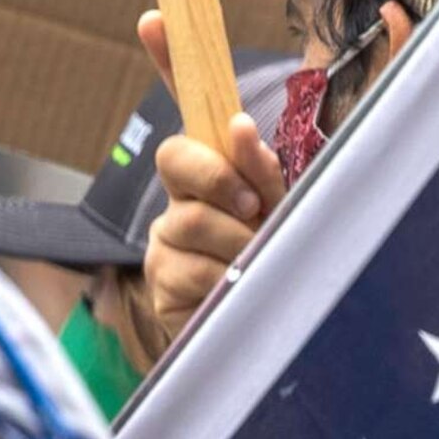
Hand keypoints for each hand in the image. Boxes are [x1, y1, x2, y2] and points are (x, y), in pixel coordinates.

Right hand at [145, 110, 284, 345]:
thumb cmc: (273, 249)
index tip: (251, 192)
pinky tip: (245, 286)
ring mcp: (162, 255)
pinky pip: (193, 275)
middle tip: (260, 223)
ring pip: (192, 231)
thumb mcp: (276, 207)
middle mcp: (172, 217)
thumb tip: (240, 124)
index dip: (208, 167)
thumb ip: (260, 171)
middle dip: (233, 209)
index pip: (174, 154)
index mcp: (196, 188)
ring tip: (262, 260)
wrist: (270, 314)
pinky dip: (229, 279)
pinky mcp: (163, 294)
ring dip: (239, 245)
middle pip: (186, 196)